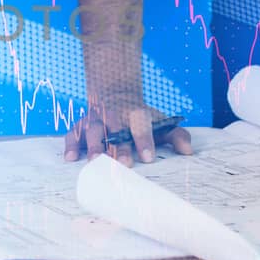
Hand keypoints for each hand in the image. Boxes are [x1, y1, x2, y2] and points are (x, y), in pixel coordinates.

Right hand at [65, 96, 190, 165]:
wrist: (115, 94)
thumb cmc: (141, 118)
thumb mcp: (161, 122)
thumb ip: (176, 135)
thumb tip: (189, 152)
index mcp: (135, 114)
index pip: (140, 124)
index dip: (144, 139)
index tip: (148, 157)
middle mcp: (113, 116)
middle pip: (115, 129)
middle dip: (118, 147)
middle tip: (123, 164)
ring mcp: (95, 120)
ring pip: (92, 131)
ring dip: (93, 146)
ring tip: (94, 162)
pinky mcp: (80, 126)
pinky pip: (73, 134)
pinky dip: (71, 144)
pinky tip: (70, 158)